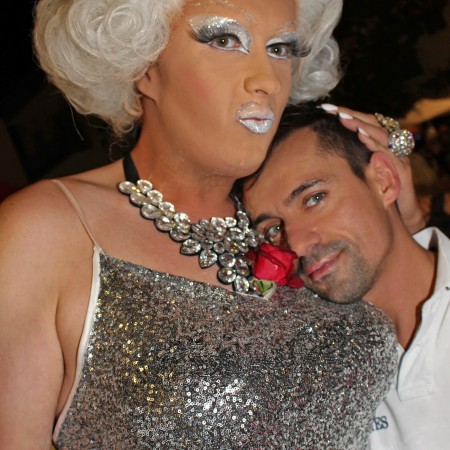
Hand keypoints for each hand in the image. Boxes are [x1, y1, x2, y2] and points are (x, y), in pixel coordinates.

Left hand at [320, 104, 425, 232]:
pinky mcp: (402, 171)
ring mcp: (398, 157)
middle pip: (374, 123)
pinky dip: (374, 143)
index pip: (365, 122)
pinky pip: (388, 153)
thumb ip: (350, 160)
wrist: (400, 215)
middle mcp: (392, 147)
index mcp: (382, 144)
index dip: (349, 113)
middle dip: (352, 115)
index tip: (328, 108)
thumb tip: (321, 153)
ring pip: (382, 134)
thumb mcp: (361, 173)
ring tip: (344, 118)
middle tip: (333, 110)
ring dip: (361, 125)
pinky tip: (361, 137)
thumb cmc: (377, 192)